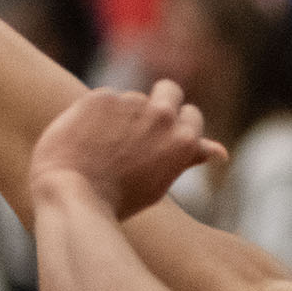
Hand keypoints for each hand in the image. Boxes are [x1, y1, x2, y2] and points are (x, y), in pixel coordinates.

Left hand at [27, 81, 226, 220]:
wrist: (70, 196)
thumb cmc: (116, 200)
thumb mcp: (159, 184)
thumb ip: (187, 158)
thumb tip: (220, 152)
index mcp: (183, 139)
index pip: (190, 115)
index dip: (174, 125)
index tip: (159, 137)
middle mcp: (163, 116)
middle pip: (169, 90)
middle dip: (159, 100)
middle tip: (136, 125)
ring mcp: (131, 103)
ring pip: (130, 99)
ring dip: (119, 114)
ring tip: (99, 146)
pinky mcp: (101, 97)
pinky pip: (102, 100)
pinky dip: (93, 115)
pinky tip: (82, 138)